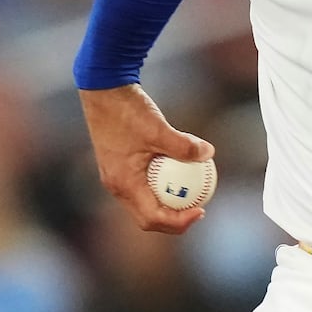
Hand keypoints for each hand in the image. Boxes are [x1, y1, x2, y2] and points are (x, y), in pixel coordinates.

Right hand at [79, 85, 213, 234]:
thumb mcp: (158, 128)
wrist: (103, 89)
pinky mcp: (118, 167)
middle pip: (147, 218)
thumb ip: (184, 145)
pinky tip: (179, 173)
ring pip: (144, 203)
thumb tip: (208, 154)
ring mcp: (116, 177)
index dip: (179, 222)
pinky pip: (142, 187)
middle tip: (199, 209)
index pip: (152, 218)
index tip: (201, 211)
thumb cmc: (127, 110)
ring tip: (192, 196)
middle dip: (174, 221)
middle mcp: (116, 186)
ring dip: (167, 205)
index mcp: (123, 184)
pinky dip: (160, 187)